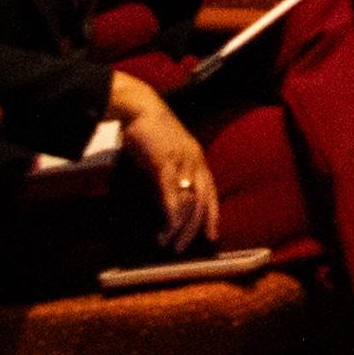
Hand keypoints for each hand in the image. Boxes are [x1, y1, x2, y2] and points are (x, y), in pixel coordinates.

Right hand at [113, 77, 218, 253]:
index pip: (211, 193)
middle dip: (193, 229)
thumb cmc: (150, 131)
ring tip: (167, 241)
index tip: (212, 235)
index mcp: (198, 159)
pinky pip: (172, 192)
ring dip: (179, 226)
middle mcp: (195, 162)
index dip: (213, 215)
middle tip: (181, 247)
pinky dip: (171, 212)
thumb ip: (169, 177)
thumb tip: (166, 202)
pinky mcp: (165, 161)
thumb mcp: (165, 156)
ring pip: (188, 201)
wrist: (140, 107)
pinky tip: (167, 226)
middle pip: (201, 202)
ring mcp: (182, 161)